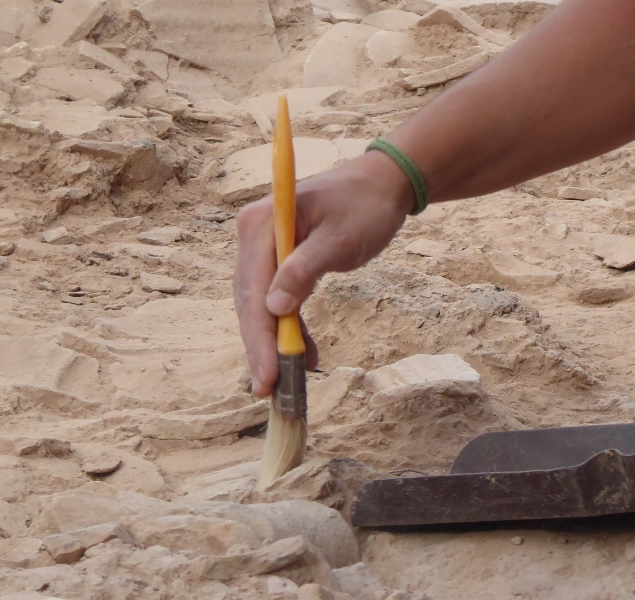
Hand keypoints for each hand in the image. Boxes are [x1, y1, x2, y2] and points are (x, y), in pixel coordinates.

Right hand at [234, 151, 414, 396]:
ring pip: (262, 305)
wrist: (384, 184)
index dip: (259, 337)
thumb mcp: (340, 239)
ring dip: (275, 343)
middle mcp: (254, 235)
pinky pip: (280, 299)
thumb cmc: (365, 205)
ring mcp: (265, 247)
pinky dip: (291, 328)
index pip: (252, 289)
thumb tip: (273, 307)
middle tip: (270, 390)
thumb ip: (305, 270)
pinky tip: (306, 356)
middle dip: (261, 347)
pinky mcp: (281, 259)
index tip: (267, 375)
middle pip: (250, 301)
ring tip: (287, 383)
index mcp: (261, 224)